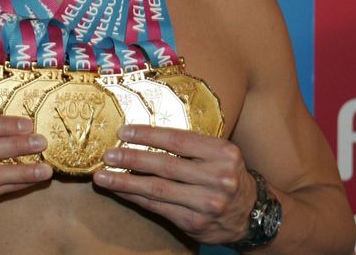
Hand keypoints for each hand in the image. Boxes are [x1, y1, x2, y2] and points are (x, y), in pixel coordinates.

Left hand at [92, 125, 254, 244]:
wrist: (253, 214)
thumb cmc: (227, 175)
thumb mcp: (220, 153)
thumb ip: (191, 145)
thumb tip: (143, 134)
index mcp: (223, 153)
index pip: (178, 140)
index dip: (148, 135)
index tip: (123, 131)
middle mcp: (217, 178)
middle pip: (165, 166)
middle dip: (131, 159)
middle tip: (107, 154)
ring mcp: (207, 204)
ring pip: (158, 190)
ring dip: (125, 182)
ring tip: (103, 176)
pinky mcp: (196, 224)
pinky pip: (159, 209)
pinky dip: (136, 198)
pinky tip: (120, 191)